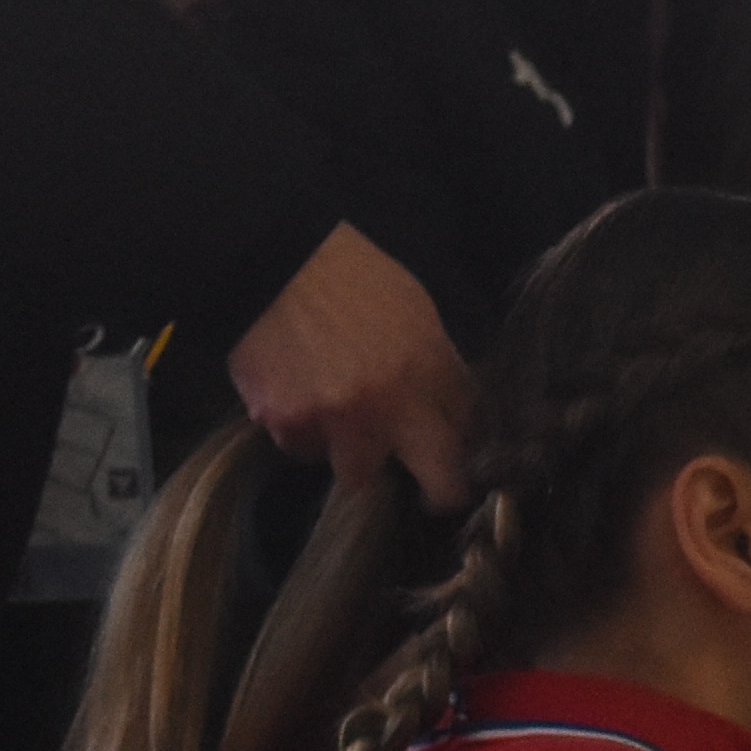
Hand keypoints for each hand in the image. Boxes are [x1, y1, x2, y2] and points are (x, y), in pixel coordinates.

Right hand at [226, 224, 474, 514]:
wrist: (274, 260)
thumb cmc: (353, 278)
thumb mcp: (418, 318)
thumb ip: (440, 372)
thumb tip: (462, 416)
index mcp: (431, 375)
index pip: (476, 439)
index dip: (474, 465)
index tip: (466, 474)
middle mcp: (389, 409)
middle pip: (438, 483)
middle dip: (436, 491)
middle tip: (427, 488)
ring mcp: (334, 422)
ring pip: (356, 470)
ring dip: (351, 451)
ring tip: (337, 414)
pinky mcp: (282, 422)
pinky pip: (300, 445)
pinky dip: (300, 429)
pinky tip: (295, 394)